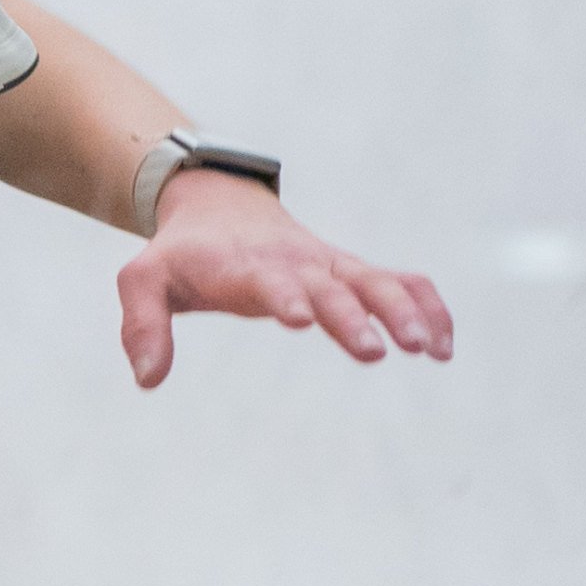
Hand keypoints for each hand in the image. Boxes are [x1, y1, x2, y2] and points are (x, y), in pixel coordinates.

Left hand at [116, 172, 454, 387]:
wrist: (219, 206)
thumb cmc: (181, 255)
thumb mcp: (144, 280)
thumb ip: (142, 325)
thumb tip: (147, 379)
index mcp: (246, 266)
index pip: (268, 281)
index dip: (284, 296)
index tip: (300, 319)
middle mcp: (297, 264)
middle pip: (332, 286)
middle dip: (353, 316)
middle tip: (375, 351)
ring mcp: (331, 266)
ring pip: (378, 281)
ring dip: (405, 311)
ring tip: (429, 350)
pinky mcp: (353, 272)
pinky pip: (402, 282)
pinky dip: (428, 305)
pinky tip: (444, 347)